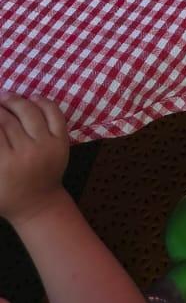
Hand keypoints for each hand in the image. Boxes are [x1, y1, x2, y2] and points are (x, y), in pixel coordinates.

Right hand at [0, 96, 68, 227]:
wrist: (39, 205)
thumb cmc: (8, 196)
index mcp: (6, 165)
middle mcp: (27, 153)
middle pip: (8, 120)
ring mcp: (47, 145)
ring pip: (29, 112)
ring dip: (16, 100)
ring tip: (6, 97)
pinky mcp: (62, 141)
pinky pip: (53, 113)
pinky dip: (43, 102)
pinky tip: (32, 98)